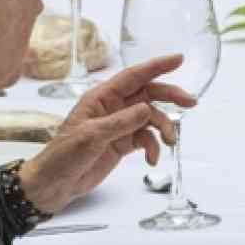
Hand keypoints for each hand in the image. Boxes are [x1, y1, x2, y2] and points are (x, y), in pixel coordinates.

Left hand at [17, 55, 196, 214]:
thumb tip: (147, 109)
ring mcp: (120, 125)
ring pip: (152, 118)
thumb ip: (120, 122)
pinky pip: (147, 138)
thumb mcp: (90, 137)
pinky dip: (153, 148)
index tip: (178, 59)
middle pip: (149, 94)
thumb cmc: (62, 157)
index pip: (133, 76)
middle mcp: (113, 107)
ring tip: (169, 143)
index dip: (156, 66)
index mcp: (101, 98)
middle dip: (171, 97)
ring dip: (164, 129)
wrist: (53, 185)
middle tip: (191, 102)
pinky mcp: (123, 143)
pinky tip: (152, 159)